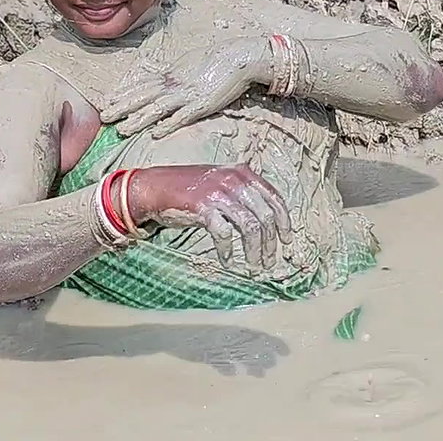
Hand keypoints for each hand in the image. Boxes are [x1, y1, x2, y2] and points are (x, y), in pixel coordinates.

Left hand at [102, 37, 269, 137]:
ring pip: (157, 108)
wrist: (238, 57)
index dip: (123, 94)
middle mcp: (174, 84)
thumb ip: (173, 74)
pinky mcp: (202, 104)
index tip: (106, 101)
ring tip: (122, 129)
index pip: (141, 85)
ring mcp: (187, 94)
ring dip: (138, 119)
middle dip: (122, 107)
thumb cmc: (215, 59)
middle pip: (143, 96)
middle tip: (104, 117)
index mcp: (170, 74)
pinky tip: (155, 133)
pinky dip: (168, 124)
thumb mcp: (188, 64)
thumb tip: (160, 79)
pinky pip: (182, 116)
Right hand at [127, 163, 293, 271]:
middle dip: (270, 244)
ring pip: (249, 227)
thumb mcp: (222, 182)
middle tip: (269, 263)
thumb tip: (266, 221)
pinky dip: (229, 251)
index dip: (284, 222)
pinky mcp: (203, 207)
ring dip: (254, 251)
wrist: (156, 187)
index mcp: (243, 173)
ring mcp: (218, 193)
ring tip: (254, 268)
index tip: (287, 241)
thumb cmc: (190, 189)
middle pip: (264, 216)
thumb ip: (243, 194)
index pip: (274, 198)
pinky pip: (224, 234)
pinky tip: (228, 262)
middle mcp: (234, 180)